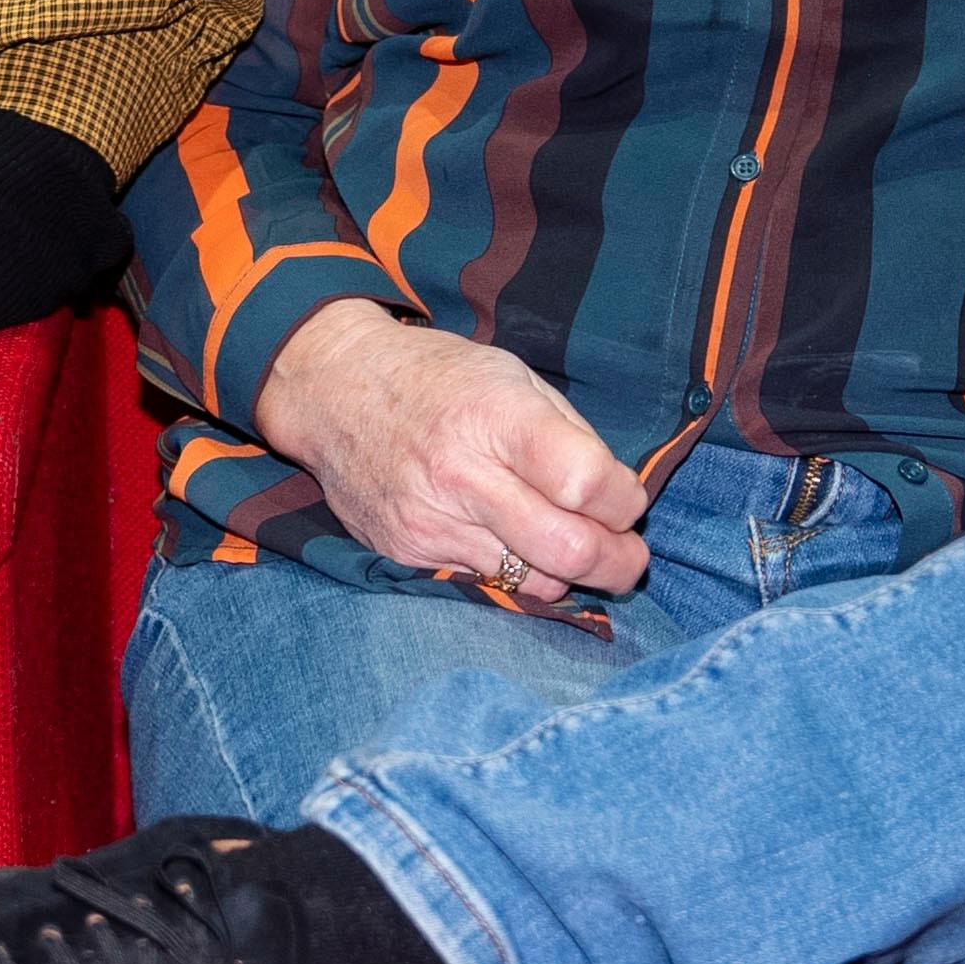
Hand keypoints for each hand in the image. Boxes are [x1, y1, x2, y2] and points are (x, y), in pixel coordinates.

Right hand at [253, 300, 655, 604]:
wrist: (335, 390)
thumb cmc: (437, 379)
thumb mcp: (512, 376)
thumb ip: (569, 435)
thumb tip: (616, 498)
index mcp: (496, 417)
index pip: (585, 483)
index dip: (624, 502)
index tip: (627, 500)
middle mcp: (460, 476)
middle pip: (568, 549)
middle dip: (618, 563)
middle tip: (629, 558)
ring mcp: (430, 523)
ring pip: (533, 582)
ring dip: (570, 575)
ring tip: (573, 549)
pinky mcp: (407, 556)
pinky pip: (487, 587)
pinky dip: (518, 577)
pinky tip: (519, 550)